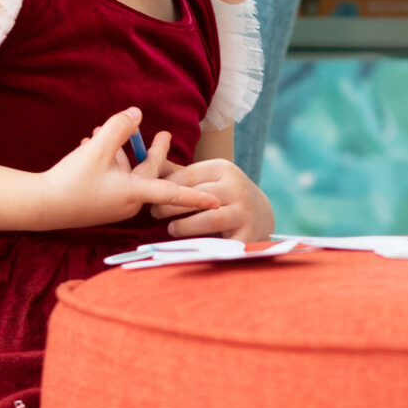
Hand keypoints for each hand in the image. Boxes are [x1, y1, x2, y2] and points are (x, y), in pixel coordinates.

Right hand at [37, 109, 219, 229]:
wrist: (39, 205)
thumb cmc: (70, 181)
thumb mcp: (96, 148)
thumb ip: (119, 128)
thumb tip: (137, 113)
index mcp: (134, 193)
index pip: (172, 192)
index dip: (195, 195)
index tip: (217, 200)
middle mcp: (128, 202)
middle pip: (149, 173)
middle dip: (153, 152)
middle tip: (165, 134)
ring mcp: (113, 204)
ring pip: (126, 172)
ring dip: (118, 151)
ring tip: (98, 130)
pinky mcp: (100, 202)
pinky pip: (111, 177)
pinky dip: (105, 161)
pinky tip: (86, 142)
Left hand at [152, 156, 274, 241]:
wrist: (261, 214)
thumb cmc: (223, 194)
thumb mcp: (208, 178)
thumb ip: (180, 174)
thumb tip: (146, 162)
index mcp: (224, 168)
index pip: (187, 176)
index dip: (165, 186)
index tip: (151, 195)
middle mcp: (237, 187)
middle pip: (197, 196)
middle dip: (170, 205)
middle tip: (154, 212)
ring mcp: (245, 211)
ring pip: (210, 218)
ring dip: (185, 225)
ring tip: (171, 229)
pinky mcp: (248, 234)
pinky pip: (221, 242)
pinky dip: (203, 245)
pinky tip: (190, 246)